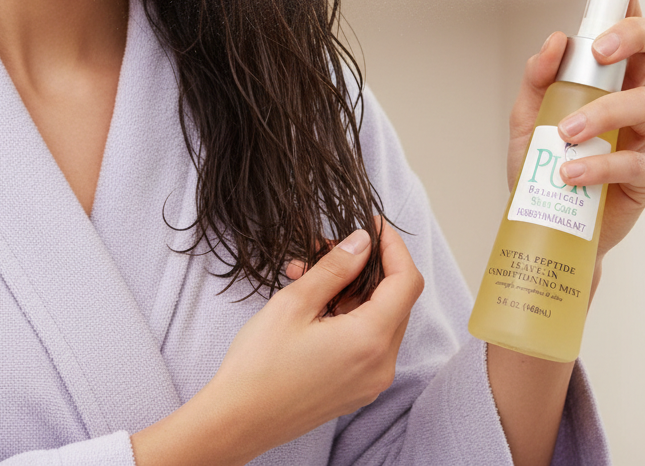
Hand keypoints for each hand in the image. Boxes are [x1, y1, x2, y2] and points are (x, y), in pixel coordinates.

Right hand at [131, 219, 422, 465]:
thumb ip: (335, 267)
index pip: (406, 281)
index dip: (394, 247)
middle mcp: (381, 364)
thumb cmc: (260, 363)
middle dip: (366, 266)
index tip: (372, 224)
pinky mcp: (357, 387)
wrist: (238, 420)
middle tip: (326, 246)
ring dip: (351, 289)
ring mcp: (371, 380)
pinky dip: (347, 314)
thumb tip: (363, 241)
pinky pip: (366, 341)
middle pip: (395, 299)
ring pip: (378, 318)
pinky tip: (311, 302)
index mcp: (370, 340)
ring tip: (305, 274)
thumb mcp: (295, 302)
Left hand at [508, 0, 644, 268]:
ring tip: (567, 134)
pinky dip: (600, 163)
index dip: (625, 2)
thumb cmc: (542, 167)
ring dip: (603, 112)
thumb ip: (537, 78)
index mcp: (605, 81)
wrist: (544, 221)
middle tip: (598, 50)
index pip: (623, 32)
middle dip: (632, 35)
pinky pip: (635, 161)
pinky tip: (573, 171)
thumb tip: (555, 42)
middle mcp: (630, 100)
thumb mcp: (526, 117)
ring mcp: (644, 136)